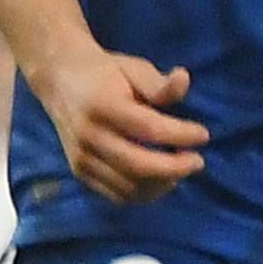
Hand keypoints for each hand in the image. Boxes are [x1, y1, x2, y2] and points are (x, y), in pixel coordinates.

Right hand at [38, 46, 207, 204]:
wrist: (59, 78)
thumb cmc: (104, 72)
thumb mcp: (134, 68)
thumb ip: (159, 83)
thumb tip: (184, 80)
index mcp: (102, 105)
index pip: (149, 129)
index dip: (181, 135)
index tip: (203, 135)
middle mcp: (89, 135)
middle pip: (139, 165)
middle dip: (176, 168)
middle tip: (197, 161)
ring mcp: (81, 157)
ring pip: (129, 186)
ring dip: (162, 184)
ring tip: (178, 170)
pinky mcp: (79, 171)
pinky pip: (116, 195)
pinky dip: (143, 193)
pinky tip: (158, 180)